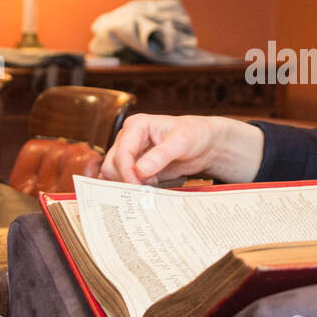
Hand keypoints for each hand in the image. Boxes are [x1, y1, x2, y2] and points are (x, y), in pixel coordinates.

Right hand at [101, 114, 263, 185]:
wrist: (204, 144)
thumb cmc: (194, 135)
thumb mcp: (181, 143)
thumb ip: (160, 156)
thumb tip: (140, 171)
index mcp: (136, 126)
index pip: (122, 153)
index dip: (127, 173)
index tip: (140, 187)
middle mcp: (128, 138)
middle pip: (112, 165)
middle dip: (127, 180)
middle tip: (147, 189)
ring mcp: (129, 154)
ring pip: (113, 175)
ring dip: (128, 185)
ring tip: (150, 187)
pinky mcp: (133, 167)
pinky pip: (122, 181)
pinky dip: (130, 188)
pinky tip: (146, 190)